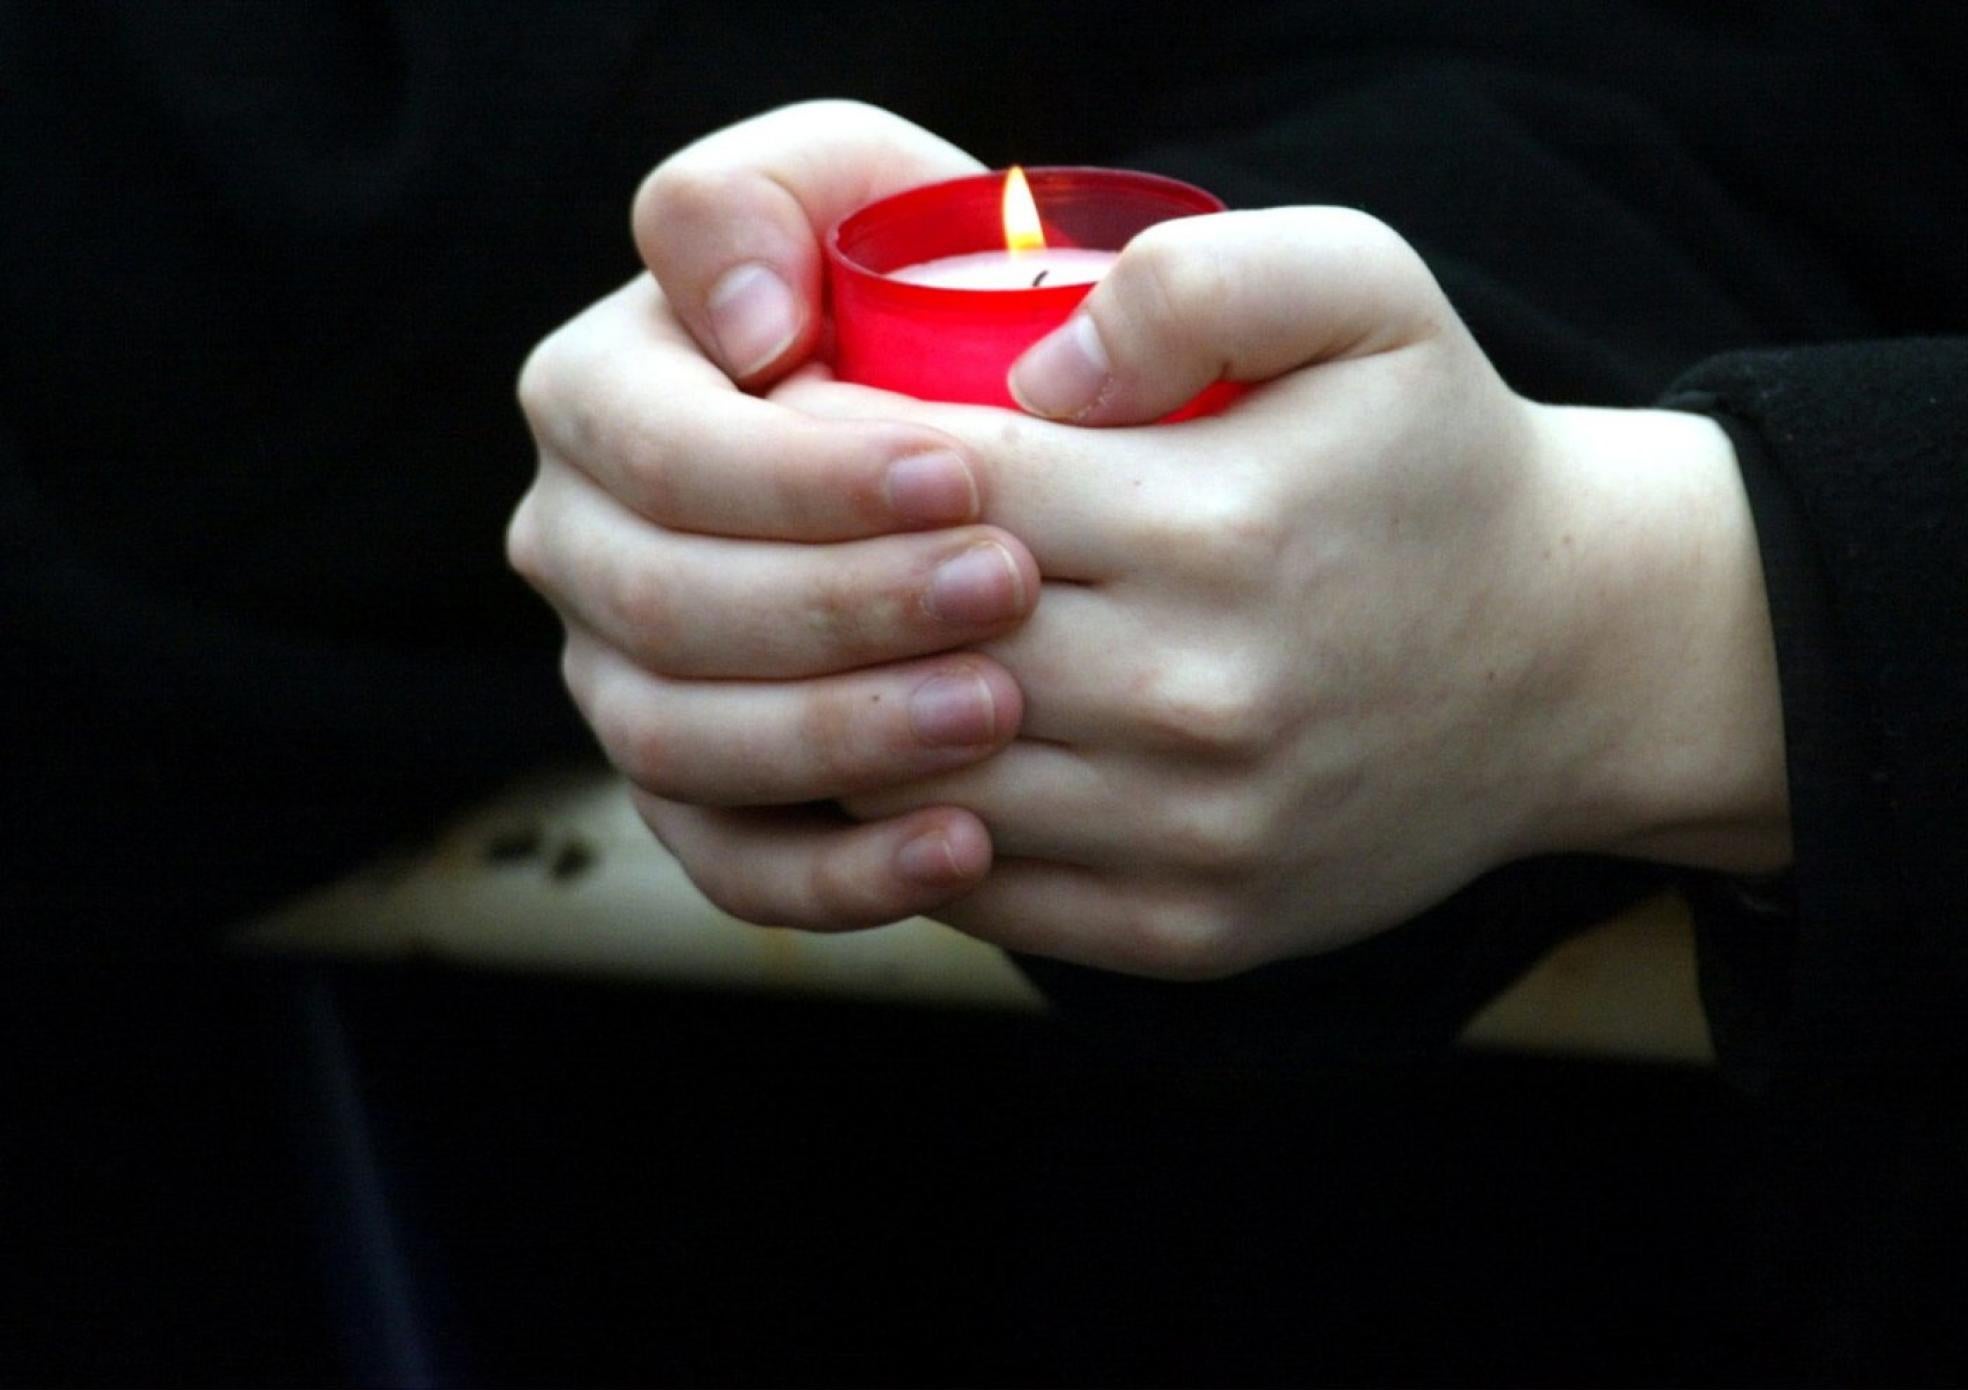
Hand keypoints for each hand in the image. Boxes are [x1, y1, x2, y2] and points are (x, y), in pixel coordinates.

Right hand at [509, 103, 1049, 925]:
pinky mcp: (696, 792)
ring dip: (840, 741)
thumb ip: (765, 197)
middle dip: (838, 607)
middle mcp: (584, 547)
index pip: (661, 454)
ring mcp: (625, 679)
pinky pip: (733, 862)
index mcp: (600, 397)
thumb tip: (745, 332)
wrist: (979, 436)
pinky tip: (964, 851)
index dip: (799, 479)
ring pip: (682, 745)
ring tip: (995, 713)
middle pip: (662, 607)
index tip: (958, 478)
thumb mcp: (851, 190)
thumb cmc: (919, 295)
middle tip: (1005, 591)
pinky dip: (839, 877)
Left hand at [765, 207, 1790, 976]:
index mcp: (1219, 528)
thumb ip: (1195, 283)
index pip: (942, 486)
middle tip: (771, 534)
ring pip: (920, 779)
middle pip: (907, 644)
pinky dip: (908, 829)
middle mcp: (1199, 697)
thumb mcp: (1367, 296)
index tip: (796, 416)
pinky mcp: (1193, 929)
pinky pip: (983, 891)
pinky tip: (894, 754)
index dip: (837, 449)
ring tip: (813, 642)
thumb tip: (1026, 368)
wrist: (1574, 661)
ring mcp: (1195, 834)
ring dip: (841, 711)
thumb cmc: (1437, 461)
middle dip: (815, 583)